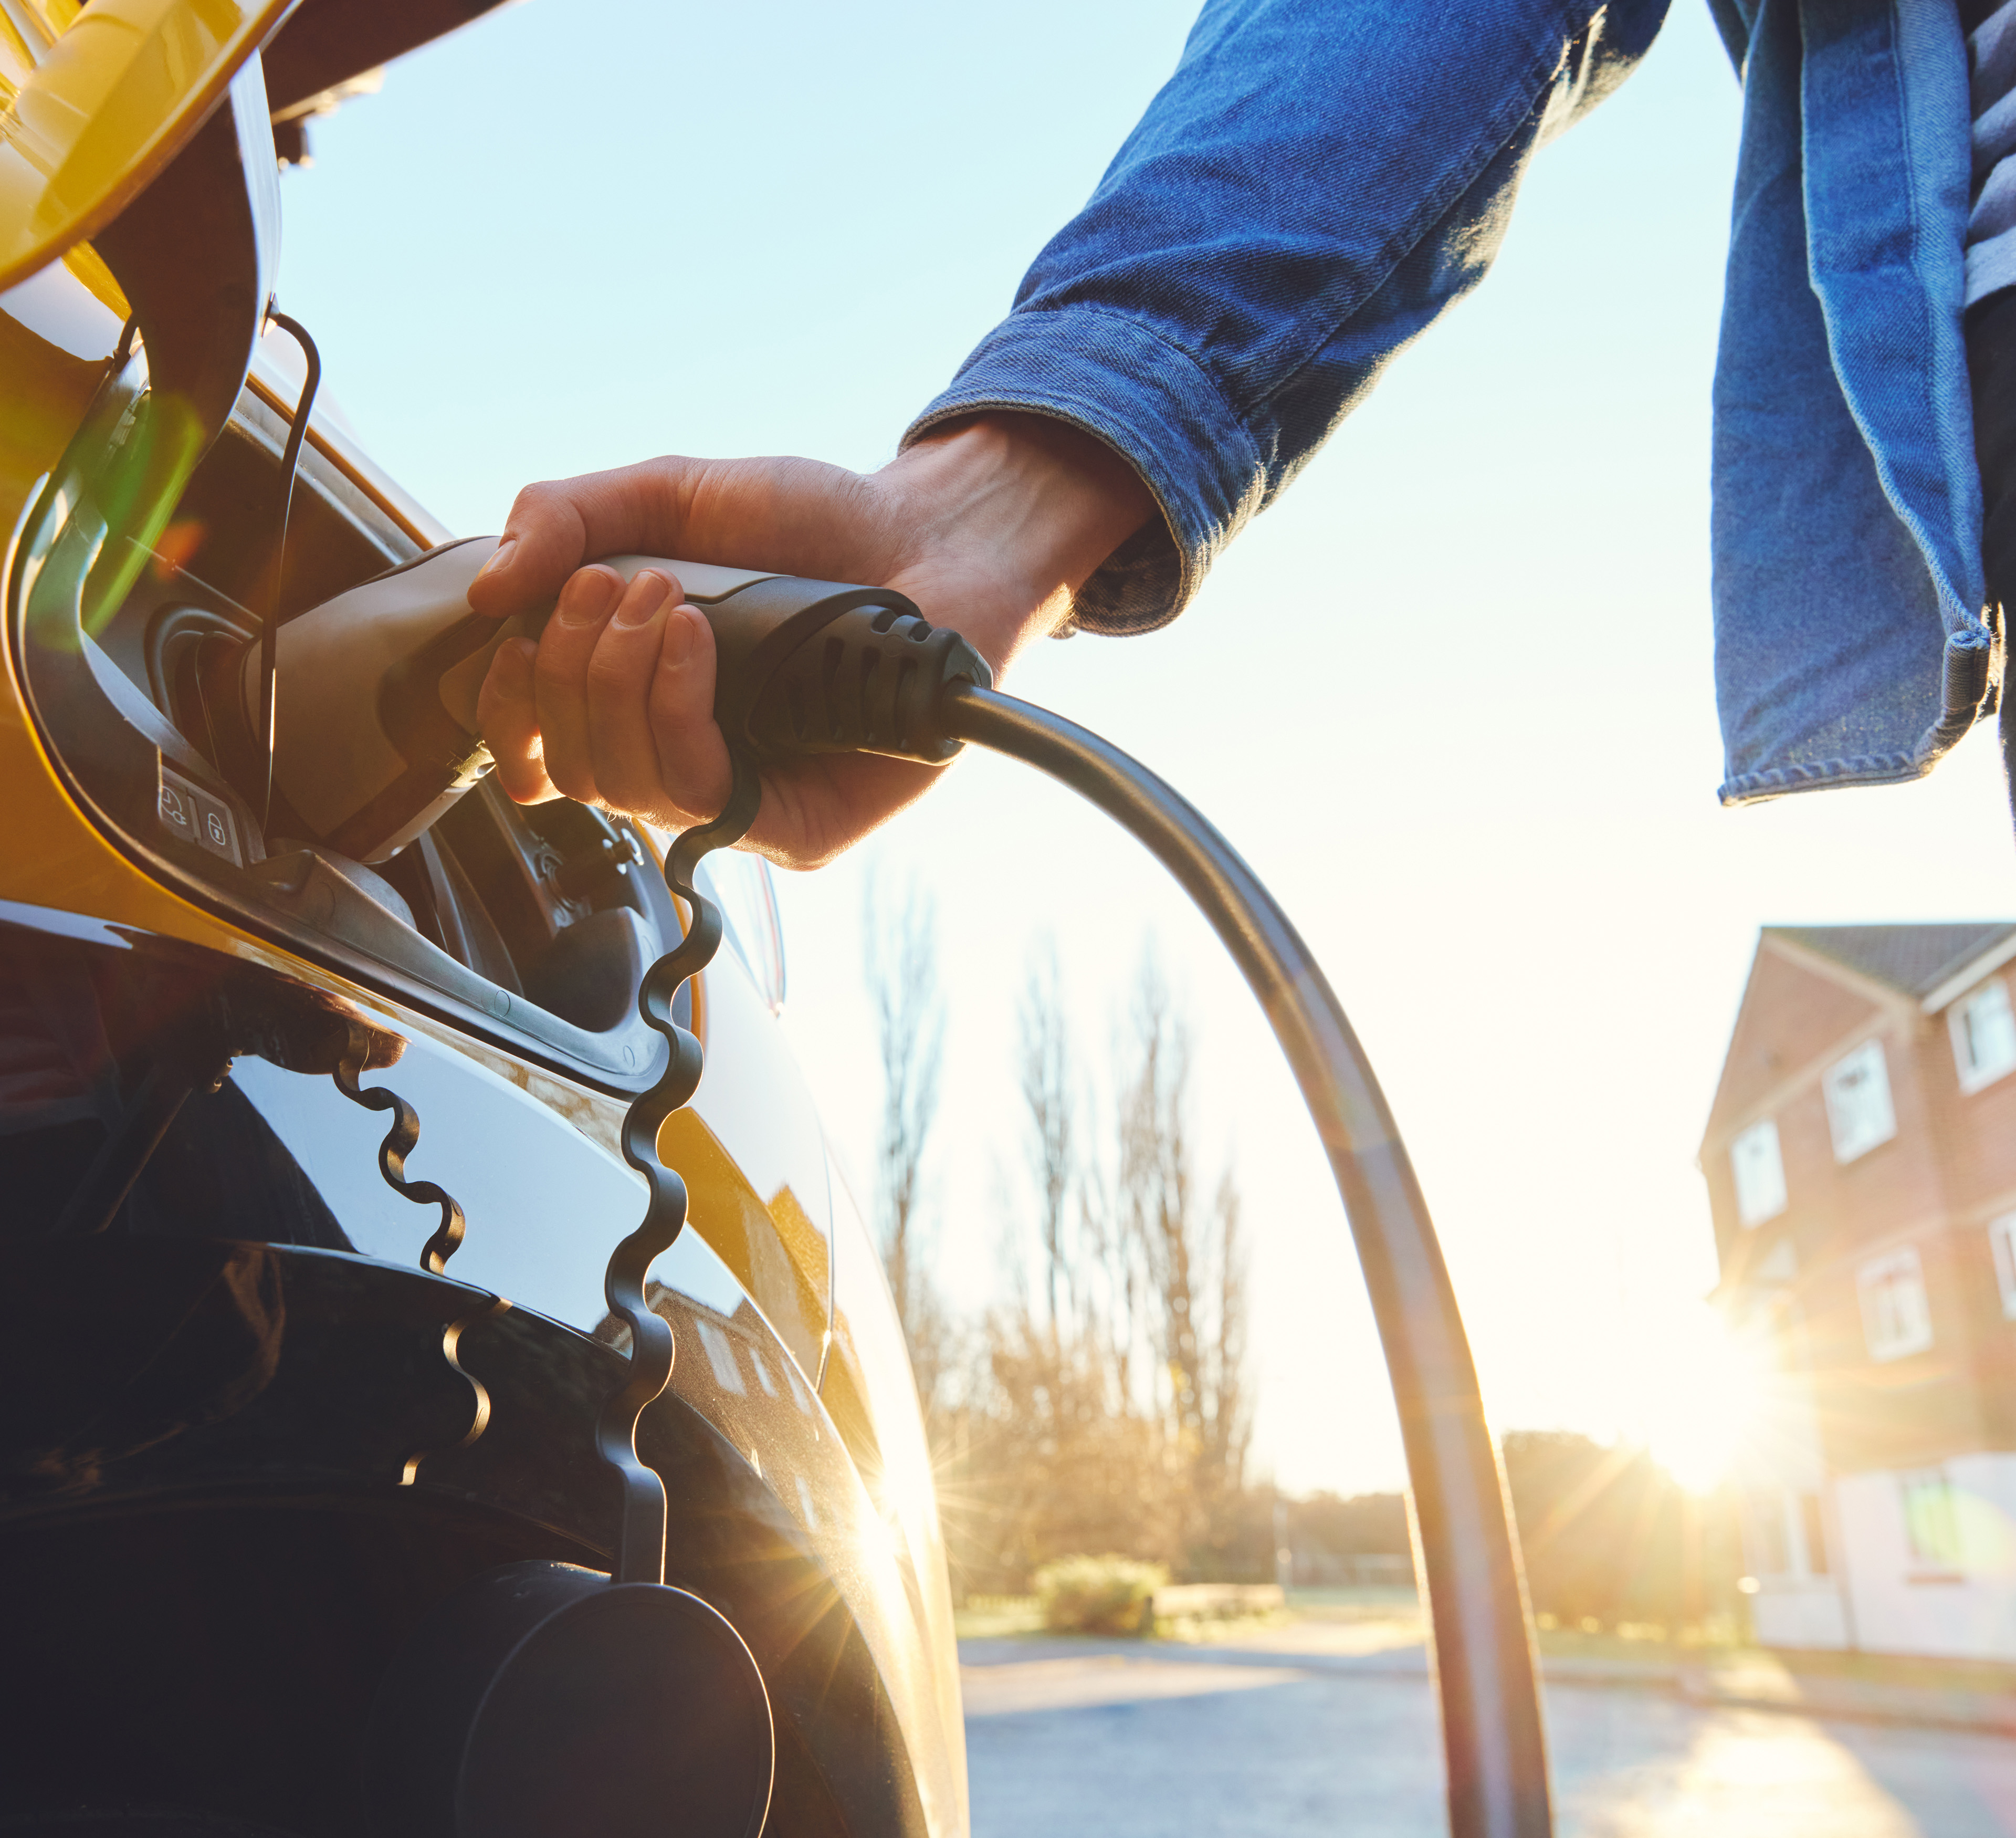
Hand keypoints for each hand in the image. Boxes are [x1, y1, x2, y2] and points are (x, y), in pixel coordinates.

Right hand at [466, 414, 1155, 867]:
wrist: (926, 533)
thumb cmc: (806, 522)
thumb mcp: (668, 494)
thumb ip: (567, 517)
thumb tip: (485, 593)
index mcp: (634, 703)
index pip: (534, 753)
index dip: (504, 711)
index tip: (514, 636)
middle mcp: (680, 761)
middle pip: (568, 770)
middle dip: (569, 670)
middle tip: (614, 587)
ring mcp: (739, 801)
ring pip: (622, 789)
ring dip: (617, 684)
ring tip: (667, 602)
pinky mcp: (797, 829)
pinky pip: (701, 800)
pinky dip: (676, 714)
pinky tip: (698, 642)